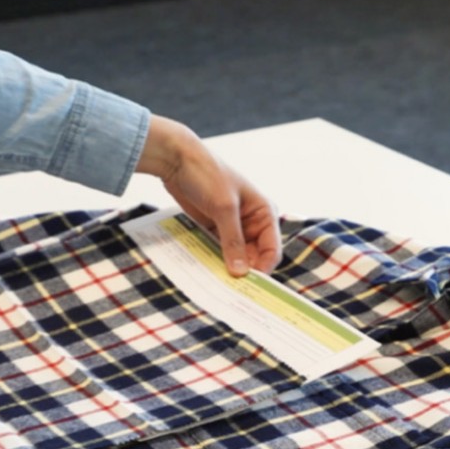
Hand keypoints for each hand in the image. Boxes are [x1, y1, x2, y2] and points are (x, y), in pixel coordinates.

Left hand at [136, 116, 281, 276]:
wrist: (177, 159)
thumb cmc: (208, 174)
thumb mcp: (224, 208)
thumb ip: (233, 241)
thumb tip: (240, 273)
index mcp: (264, 212)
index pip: (272, 249)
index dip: (263, 268)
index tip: (249, 285)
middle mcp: (253, 222)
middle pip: (255, 257)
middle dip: (245, 272)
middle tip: (231, 290)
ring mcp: (233, 227)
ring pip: (237, 257)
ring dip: (228, 269)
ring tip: (218, 284)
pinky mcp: (215, 229)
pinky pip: (219, 251)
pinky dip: (215, 261)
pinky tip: (208, 273)